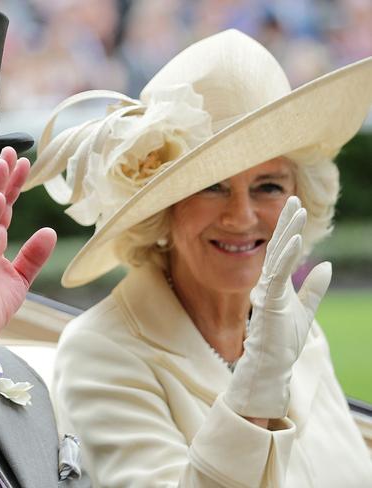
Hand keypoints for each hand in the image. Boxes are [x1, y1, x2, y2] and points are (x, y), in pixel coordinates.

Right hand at [224, 196, 331, 419]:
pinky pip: (277, 274)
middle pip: (277, 247)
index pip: (281, 250)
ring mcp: (265, 291)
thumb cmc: (282, 342)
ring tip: (296, 212)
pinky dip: (286, 257)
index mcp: (274, 284)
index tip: (295, 207)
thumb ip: (313, 290)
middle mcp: (267, 283)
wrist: (270, 367)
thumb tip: (326, 265)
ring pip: (276, 255)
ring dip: (288, 232)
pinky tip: (296, 240)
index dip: (289, 228)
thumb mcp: (305, 311)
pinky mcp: (267, 301)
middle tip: (293, 199)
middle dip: (286, 223)